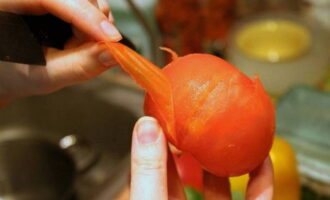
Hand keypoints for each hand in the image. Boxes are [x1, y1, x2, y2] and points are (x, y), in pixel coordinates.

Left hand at [0, 0, 120, 106]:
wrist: (10, 71)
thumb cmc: (19, 75)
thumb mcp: (45, 76)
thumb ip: (78, 67)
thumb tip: (113, 54)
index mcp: (7, 4)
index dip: (85, 14)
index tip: (109, 38)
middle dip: (93, 19)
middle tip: (94, 48)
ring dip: (96, 20)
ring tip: (82, 45)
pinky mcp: (60, 2)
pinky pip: (86, 0)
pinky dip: (95, 19)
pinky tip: (84, 37)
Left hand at [129, 116, 272, 199]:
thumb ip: (148, 170)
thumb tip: (146, 125)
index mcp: (160, 199)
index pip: (159, 164)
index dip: (163, 136)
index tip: (171, 112)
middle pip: (195, 170)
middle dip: (202, 142)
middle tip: (209, 116)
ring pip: (226, 183)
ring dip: (235, 157)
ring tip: (239, 131)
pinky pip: (256, 199)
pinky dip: (263, 180)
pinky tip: (263, 161)